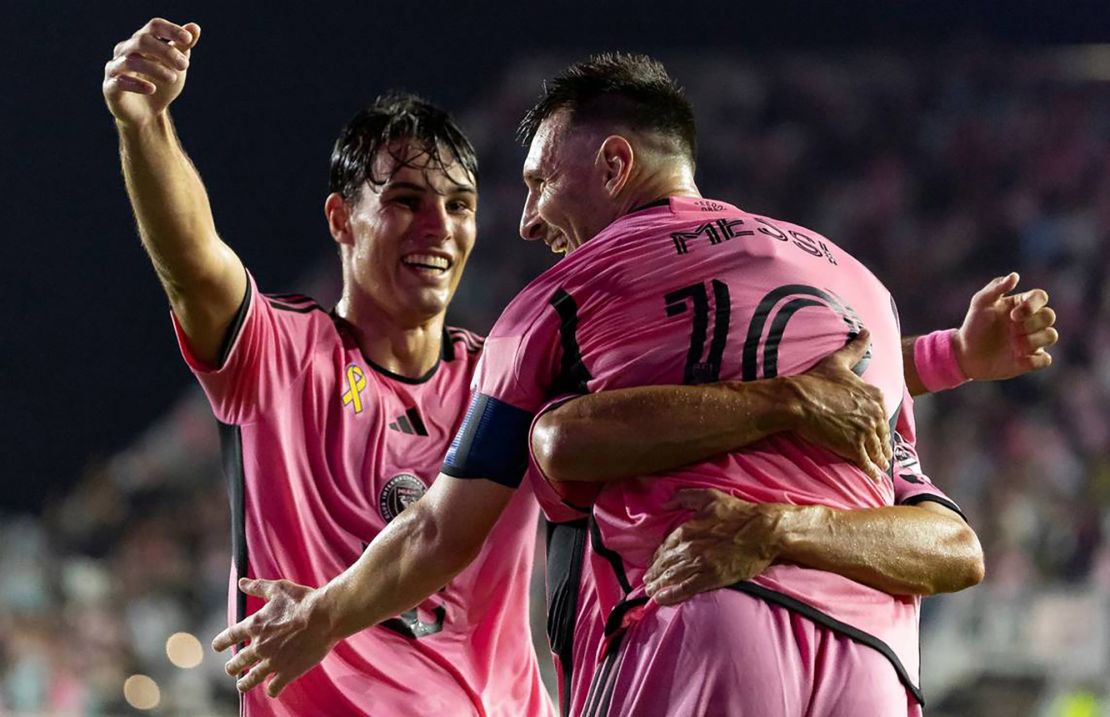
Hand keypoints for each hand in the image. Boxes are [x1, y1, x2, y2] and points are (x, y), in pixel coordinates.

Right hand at [103, 19, 199, 126]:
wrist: (147, 114)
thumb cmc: (162, 85)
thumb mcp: (175, 67)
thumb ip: (182, 48)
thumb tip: (195, 27)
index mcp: (142, 41)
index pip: (154, 27)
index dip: (170, 30)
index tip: (188, 39)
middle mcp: (125, 50)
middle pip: (142, 40)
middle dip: (165, 51)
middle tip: (185, 65)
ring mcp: (115, 68)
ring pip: (131, 60)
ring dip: (155, 68)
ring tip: (173, 78)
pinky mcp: (110, 87)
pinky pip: (120, 81)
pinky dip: (137, 84)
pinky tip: (152, 89)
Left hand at [211, 578, 337, 698]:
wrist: (324, 616)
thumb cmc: (302, 600)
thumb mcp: (278, 589)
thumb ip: (258, 587)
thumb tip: (241, 582)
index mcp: (254, 626)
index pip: (229, 637)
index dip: (221, 643)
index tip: (217, 647)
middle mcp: (259, 646)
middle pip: (237, 662)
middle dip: (232, 667)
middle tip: (232, 670)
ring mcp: (272, 661)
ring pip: (251, 679)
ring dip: (244, 683)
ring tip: (242, 685)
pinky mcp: (287, 672)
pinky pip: (273, 687)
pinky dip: (271, 690)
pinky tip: (272, 690)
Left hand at [644, 489, 789, 604]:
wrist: (763, 531)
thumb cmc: (738, 513)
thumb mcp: (709, 497)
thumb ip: (684, 497)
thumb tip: (665, 503)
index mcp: (686, 530)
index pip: (664, 547)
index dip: (657, 557)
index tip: (653, 563)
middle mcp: (689, 548)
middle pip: (664, 564)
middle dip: (654, 573)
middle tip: (647, 581)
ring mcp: (699, 564)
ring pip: (672, 577)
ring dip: (659, 585)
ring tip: (651, 591)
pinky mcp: (711, 577)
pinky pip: (685, 588)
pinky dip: (671, 595)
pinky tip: (662, 599)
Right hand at [783, 330, 890, 481]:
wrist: (797, 400)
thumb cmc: (816, 380)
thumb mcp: (839, 362)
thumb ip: (856, 348)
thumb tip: (867, 331)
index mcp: (875, 396)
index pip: (883, 415)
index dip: (880, 425)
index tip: (879, 432)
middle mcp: (875, 415)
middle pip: (882, 435)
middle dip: (882, 445)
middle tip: (882, 454)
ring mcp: (865, 433)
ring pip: (876, 450)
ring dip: (878, 459)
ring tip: (879, 466)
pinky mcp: (853, 448)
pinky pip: (866, 463)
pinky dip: (870, 471)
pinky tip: (873, 477)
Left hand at [953, 273, 1057, 380]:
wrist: (964, 354)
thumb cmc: (973, 325)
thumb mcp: (980, 303)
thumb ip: (996, 287)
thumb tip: (1015, 276)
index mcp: (1021, 305)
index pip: (1041, 297)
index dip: (1032, 305)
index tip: (1013, 316)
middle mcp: (1030, 322)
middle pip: (1049, 316)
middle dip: (1031, 323)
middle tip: (1011, 330)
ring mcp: (1032, 341)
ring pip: (1051, 335)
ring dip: (1033, 340)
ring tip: (1014, 345)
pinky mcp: (1030, 360)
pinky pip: (1046, 359)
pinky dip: (1034, 360)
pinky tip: (1017, 359)